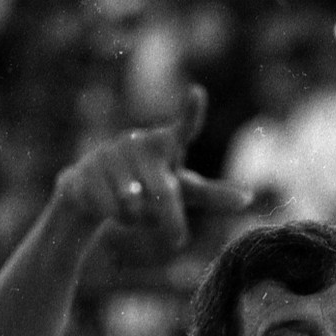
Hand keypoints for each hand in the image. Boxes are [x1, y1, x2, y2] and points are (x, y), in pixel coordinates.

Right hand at [52, 84, 251, 248]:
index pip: (185, 127)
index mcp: (166, 144)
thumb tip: (248, 199)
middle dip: (171, 221)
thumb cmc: (149, 187)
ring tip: (131, 208)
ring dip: (136, 218)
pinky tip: (108, 207)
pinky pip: (108, 206)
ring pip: (133, 204)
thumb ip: (213, 195)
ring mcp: (111, 152)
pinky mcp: (87, 168)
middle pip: (162, 192)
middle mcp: (139, 142)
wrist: (96, 192)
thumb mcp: (181, 191)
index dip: (191, 112)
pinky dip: (113, 216)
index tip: (197, 93)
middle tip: (178, 242)